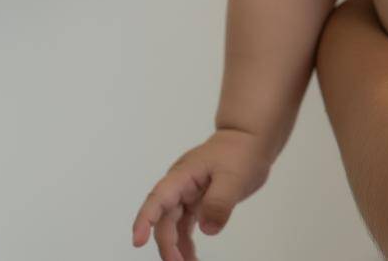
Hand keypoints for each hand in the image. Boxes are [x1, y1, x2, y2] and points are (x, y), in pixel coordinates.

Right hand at [131, 128, 272, 260]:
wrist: (250, 139)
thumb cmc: (240, 152)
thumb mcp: (234, 177)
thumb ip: (219, 202)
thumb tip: (208, 230)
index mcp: (183, 175)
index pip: (158, 199)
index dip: (145, 220)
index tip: (138, 241)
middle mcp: (179, 186)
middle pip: (165, 218)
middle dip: (167, 244)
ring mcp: (187, 194)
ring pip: (173, 225)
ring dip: (176, 247)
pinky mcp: (197, 201)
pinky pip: (185, 225)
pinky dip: (186, 242)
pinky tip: (190, 257)